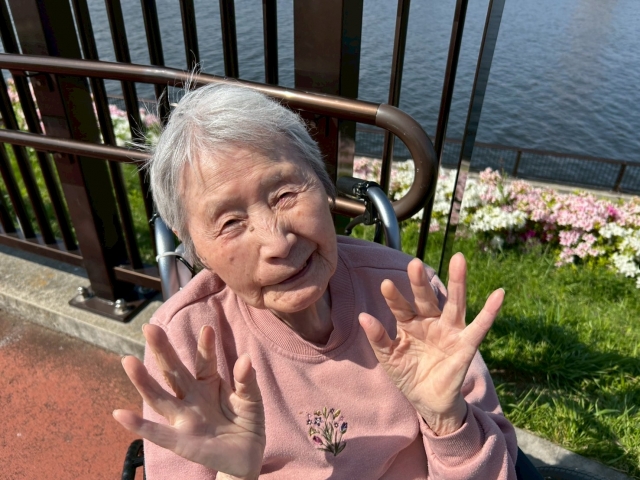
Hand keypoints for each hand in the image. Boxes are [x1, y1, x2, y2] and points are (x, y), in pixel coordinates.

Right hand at [113, 324, 264, 478]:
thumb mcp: (251, 399)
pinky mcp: (183, 442)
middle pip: (174, 372)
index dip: (205, 346)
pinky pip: (159, 433)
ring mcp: (185, 419)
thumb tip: (246, 359)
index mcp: (209, 384)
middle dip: (162, 351)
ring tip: (128, 361)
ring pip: (159, 398)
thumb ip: (247, 380)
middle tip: (150, 327)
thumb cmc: (246, 422)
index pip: (205, 362)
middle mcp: (192, 398)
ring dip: (143, 380)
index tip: (207, 328)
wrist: (247, 457)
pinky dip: (139, 425)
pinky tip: (120, 414)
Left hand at [358, 253, 503, 435]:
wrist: (427, 402)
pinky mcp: (465, 345)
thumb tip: (363, 316)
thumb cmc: (408, 374)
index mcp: (410, 323)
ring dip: (457, 282)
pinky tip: (499, 294)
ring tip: (458, 259)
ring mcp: (449, 331)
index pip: (401, 307)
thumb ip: (378, 338)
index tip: (385, 284)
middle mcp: (431, 322)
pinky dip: (490, 311)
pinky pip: (479, 327)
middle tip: (415, 263)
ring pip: (454, 303)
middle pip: (426, 298)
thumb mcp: (388, 358)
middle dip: (420, 282)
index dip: (394, 297)